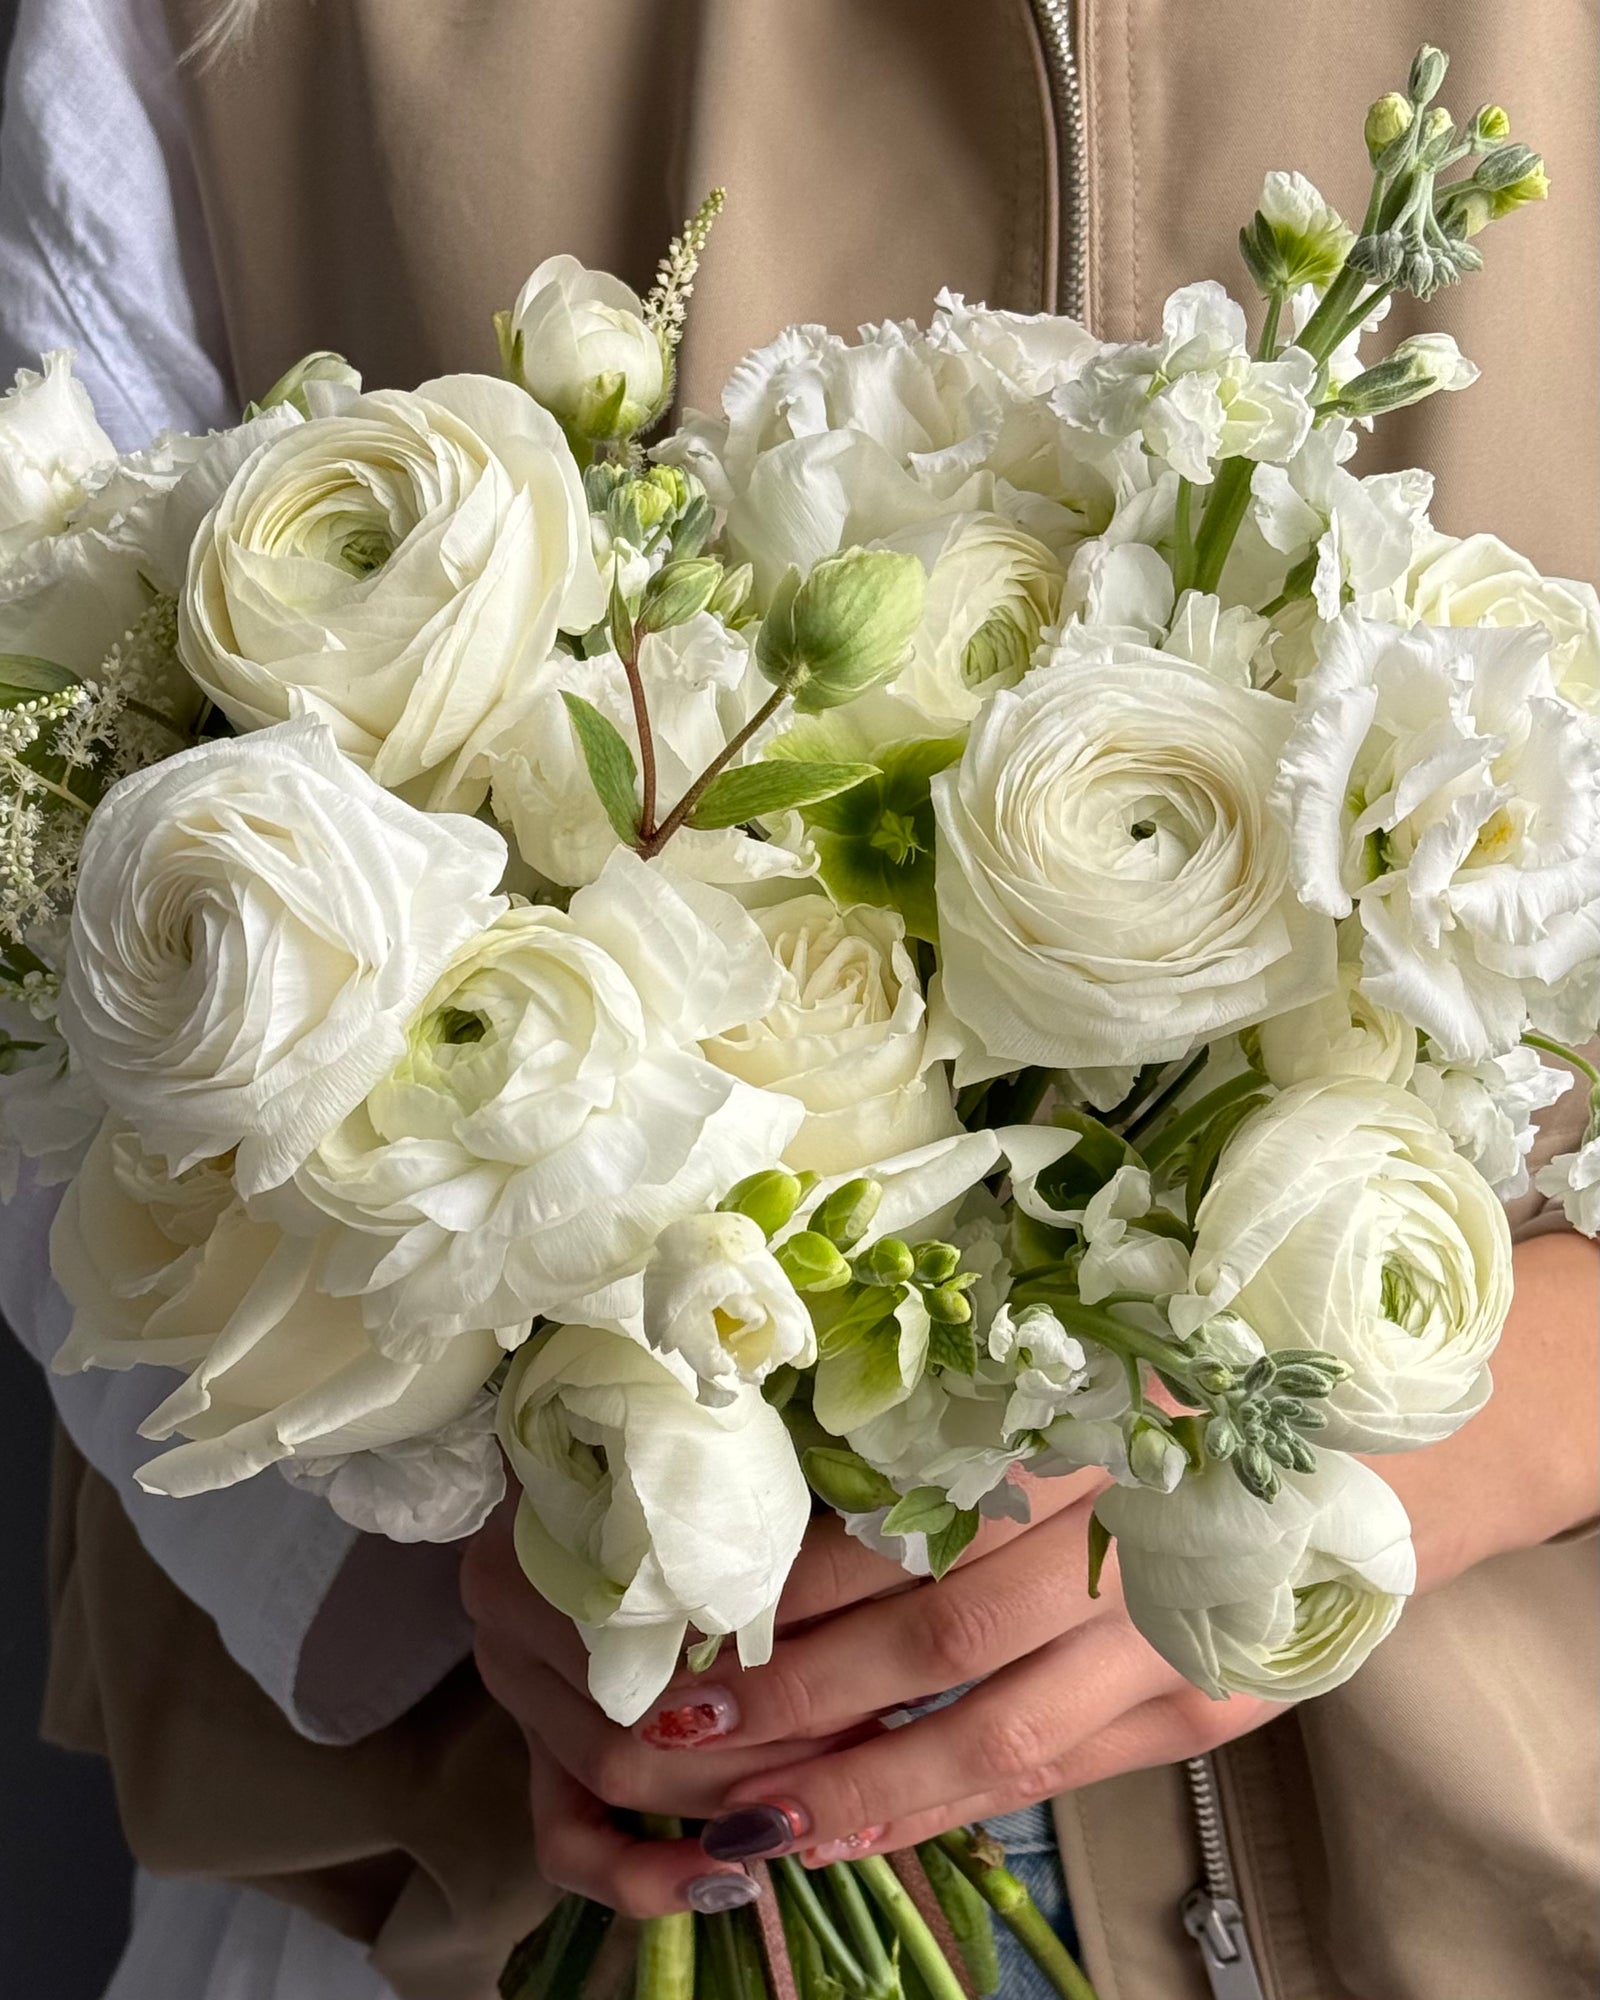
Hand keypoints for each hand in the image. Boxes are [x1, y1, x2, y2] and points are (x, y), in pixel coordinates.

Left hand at [462, 1231, 1595, 1912]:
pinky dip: (944, 1806)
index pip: (911, 1505)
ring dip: (849, 1778)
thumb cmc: (1227, 1363)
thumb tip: (800, 1453)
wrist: (1413, 1436)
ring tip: (731, 1813)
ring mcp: (1177, 1635)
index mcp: (1088, 1411)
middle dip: (792, 1688)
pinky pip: (1051, 1775)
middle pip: (934, 1622)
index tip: (687, 1602)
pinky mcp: (1205, 1706)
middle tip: (666, 1727)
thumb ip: (966, 1403)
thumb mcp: (1092, 1347)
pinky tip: (854, 1825)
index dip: (797, 1570)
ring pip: (987, 1729)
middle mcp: (1134, 1525)